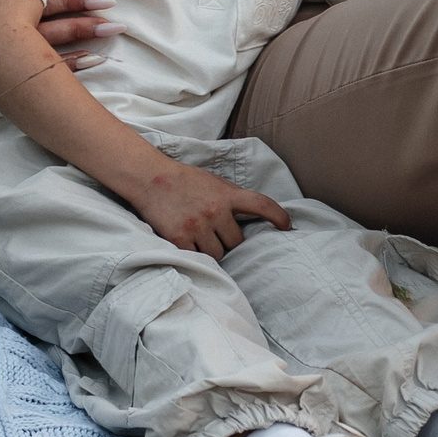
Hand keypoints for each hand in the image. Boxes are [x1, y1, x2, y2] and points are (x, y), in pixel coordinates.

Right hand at [0, 0, 119, 79]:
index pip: (37, 4)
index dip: (71, 1)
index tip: (102, 0)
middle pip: (41, 34)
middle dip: (80, 29)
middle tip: (116, 25)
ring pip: (34, 63)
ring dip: (73, 58)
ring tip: (106, 51)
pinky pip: (23, 83)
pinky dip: (51, 80)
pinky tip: (81, 71)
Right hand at [127, 159, 293, 259]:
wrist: (150, 178)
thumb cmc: (184, 180)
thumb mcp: (214, 183)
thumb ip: (231, 199)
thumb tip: (249, 217)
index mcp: (227, 195)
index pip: (262, 205)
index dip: (279, 216)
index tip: (287, 226)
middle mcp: (215, 211)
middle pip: (237, 242)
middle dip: (229, 242)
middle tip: (215, 234)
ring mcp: (198, 226)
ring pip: (219, 254)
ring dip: (213, 251)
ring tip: (200, 239)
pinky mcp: (179, 239)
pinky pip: (197, 258)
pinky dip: (195, 256)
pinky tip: (188, 245)